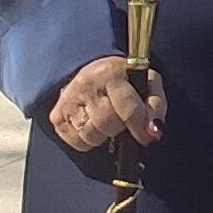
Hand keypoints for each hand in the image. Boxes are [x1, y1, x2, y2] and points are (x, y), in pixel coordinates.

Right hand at [51, 50, 165, 155]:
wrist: (90, 70)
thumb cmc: (123, 80)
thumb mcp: (146, 83)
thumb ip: (155, 105)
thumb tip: (155, 131)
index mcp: (111, 73)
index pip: (127, 108)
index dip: (140, 127)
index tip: (148, 137)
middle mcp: (86, 85)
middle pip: (108, 125)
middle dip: (120, 127)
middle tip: (121, 119)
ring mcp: (68, 100)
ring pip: (91, 136)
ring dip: (104, 135)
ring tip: (107, 120)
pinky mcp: (56, 115)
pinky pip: (77, 142)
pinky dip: (88, 140)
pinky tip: (93, 125)